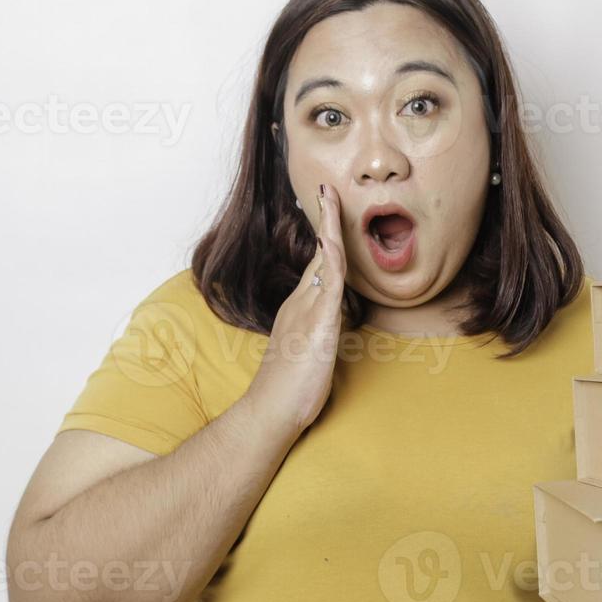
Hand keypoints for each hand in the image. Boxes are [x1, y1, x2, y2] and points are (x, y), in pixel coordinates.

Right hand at [248, 183, 346, 435]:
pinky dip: (330, 262)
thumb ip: (316, 332)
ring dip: (328, 229)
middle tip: (328, 189)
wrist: (269, 412)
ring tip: (331, 200)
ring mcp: (307, 314)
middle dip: (325, 219)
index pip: (316, 264)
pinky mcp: (316, 329)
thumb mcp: (307, 352)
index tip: (328, 209)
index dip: (324, 236)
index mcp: (300, 308)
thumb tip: (329, 320)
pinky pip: (327, 289)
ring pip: (323, 263)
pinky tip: (331, 243)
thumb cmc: (288, 389)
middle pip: (318, 253)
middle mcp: (300, 304)